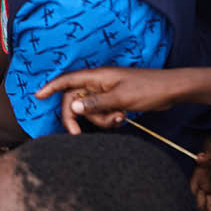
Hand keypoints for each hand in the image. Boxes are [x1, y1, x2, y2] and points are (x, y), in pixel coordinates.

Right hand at [34, 67, 185, 133]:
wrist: (172, 90)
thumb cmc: (148, 88)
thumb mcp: (121, 98)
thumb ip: (95, 103)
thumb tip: (73, 108)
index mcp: (97, 76)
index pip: (67, 79)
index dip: (51, 87)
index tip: (38, 96)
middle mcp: (99, 82)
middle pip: (75, 99)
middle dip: (77, 117)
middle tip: (76, 134)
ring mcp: (107, 91)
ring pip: (90, 109)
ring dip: (100, 119)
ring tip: (120, 119)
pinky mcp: (115, 99)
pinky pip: (102, 112)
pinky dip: (109, 118)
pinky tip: (123, 118)